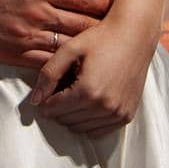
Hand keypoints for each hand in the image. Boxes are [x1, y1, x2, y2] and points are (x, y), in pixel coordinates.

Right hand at [0, 0, 111, 68]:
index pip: (83, 0)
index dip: (103, 6)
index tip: (115, 9)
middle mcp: (37, 14)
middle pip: (83, 27)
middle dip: (102, 31)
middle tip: (116, 34)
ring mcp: (25, 37)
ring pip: (67, 49)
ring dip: (85, 52)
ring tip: (101, 56)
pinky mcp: (12, 54)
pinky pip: (45, 65)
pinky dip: (61, 67)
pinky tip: (72, 69)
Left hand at [26, 15, 155, 135]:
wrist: (134, 35)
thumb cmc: (100, 38)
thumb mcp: (70, 49)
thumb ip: (49, 74)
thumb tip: (34, 100)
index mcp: (87, 91)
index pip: (53, 110)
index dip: (45, 100)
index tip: (47, 89)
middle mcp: (104, 107)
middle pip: (66, 121)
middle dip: (57, 108)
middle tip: (61, 89)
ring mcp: (117, 113)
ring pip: (81, 129)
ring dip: (72, 116)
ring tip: (74, 94)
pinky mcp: (127, 115)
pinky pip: (100, 131)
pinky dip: (89, 123)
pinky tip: (88, 104)